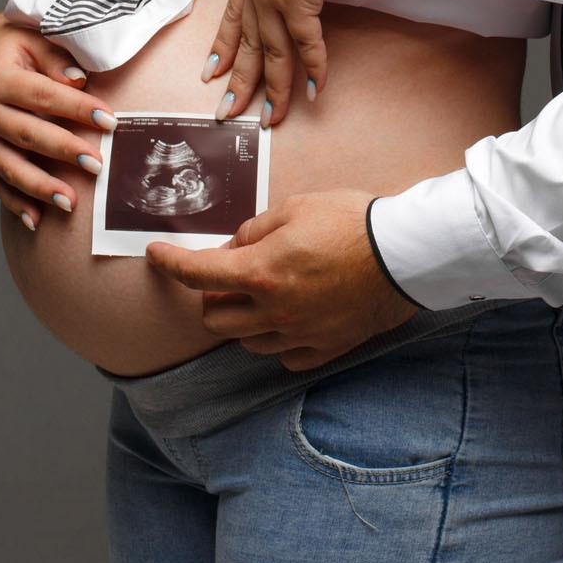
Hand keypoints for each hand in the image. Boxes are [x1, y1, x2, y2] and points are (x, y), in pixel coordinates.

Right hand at [0, 12, 115, 230]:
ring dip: (40, 187)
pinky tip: (36, 220)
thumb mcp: (35, 38)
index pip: (42, 95)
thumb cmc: (17, 45)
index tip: (110, 120)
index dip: (77, 108)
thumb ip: (56, 59)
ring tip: (70, 203)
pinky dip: (16, 203)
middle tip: (97, 165)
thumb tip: (79, 81)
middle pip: (28, 134)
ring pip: (10, 167)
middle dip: (64, 151)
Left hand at [145, 189, 417, 368]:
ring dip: (242, 317)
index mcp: (260, 272)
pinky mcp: (324, 349)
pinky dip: (276, 338)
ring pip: (245, 340)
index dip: (169, 263)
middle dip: (212, 294)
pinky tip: (290, 316)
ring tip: (264, 292)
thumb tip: (237, 246)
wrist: (405, 253)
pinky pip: (283, 355)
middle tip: (230, 272)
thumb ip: (256, 228)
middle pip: (213, 317)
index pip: (197, 274)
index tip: (156, 255)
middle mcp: (273, 311)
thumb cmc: (352, 222)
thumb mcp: (296, 207)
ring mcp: (298, 335)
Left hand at [207, 0, 355, 124]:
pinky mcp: (298, 0)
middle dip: (239, 84)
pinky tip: (313, 90)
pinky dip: (311, 69)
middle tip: (228, 114)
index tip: (210, 74)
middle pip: (247, 47)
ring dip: (274, 90)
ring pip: (273, 55)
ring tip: (271, 120)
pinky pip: (304, 45)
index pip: (231, 19)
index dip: (221, 49)